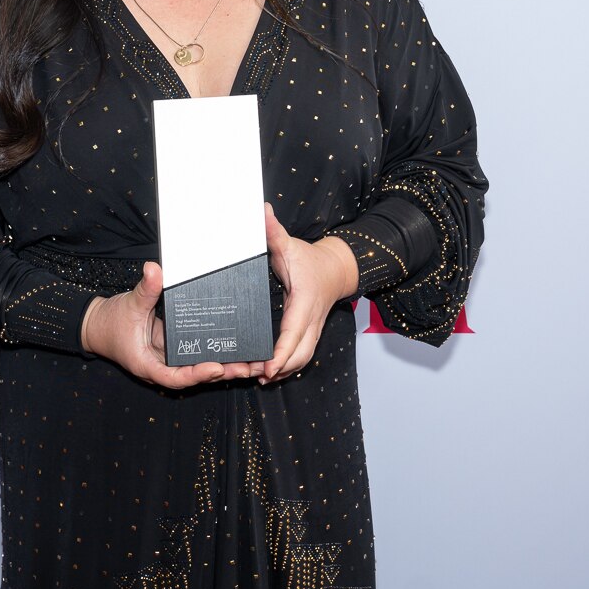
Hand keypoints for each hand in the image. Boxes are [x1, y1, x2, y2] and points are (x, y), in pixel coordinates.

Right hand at [81, 262, 261, 389]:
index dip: (197, 374)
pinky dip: (216, 355)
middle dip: (222, 374)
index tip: (217, 367)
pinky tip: (237, 351)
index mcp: (148, 364)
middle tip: (249, 368)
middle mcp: (162, 367)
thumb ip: (145, 289)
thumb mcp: (128, 304)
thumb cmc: (111, 320)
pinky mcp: (175, 351)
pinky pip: (197, 357)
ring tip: (253, 363)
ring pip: (200, 369)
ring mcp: (170, 360)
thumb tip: (153, 269)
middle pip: (195, 376)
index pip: (175, 377)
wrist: (98, 326)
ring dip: (225, 368)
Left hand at [261, 204, 359, 383]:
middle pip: (299, 356)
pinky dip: (287, 367)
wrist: (336, 269)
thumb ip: (273, 231)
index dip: (281, 354)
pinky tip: (269, 373)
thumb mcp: (289, 244)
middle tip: (253, 375)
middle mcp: (311, 322)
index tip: (268, 367)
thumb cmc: (310, 259)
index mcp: (304, 303)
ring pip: (302, 360)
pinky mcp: (310, 334)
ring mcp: (313, 330)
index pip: (293, 334)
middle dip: (279, 370)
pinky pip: (301, 356)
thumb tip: (262, 211)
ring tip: (257, 377)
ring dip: (282, 372)